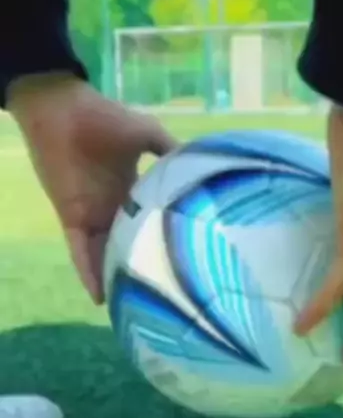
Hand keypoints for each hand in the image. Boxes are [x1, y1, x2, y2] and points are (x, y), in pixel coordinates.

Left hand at [7, 74, 176, 303]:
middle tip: (164, 295)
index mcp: (132, 190)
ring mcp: (92, 215)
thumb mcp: (148, 134)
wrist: (63, 110)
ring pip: (106, 255)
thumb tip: (205, 164)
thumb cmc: (104, 118)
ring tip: (135, 307)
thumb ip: (171, 151)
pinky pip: (81, 252)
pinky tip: (101, 297)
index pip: (149, 222)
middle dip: (141, 267)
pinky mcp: (72, 218)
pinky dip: (89, 272)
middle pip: (128, 245)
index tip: (186, 260)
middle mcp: (113, 208)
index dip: (164, 241)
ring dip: (116, 278)